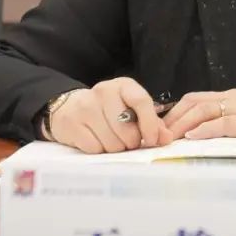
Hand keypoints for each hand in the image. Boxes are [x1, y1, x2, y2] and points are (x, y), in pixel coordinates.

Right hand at [48, 77, 174, 153]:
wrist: (68, 108)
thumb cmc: (108, 110)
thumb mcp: (130, 109)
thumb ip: (151, 123)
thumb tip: (166, 138)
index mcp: (123, 85)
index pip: (142, 101)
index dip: (150, 124)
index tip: (152, 140)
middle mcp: (103, 92)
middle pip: (126, 129)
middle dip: (131, 142)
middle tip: (128, 142)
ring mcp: (85, 107)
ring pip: (111, 142)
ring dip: (116, 148)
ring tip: (112, 141)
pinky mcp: (71, 124)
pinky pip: (94, 148)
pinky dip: (99, 150)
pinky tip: (97, 141)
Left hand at [165, 89, 235, 139]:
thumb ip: (228, 119)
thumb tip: (203, 133)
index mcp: (230, 97)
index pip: (194, 99)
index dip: (174, 111)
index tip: (159, 126)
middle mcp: (231, 98)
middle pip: (193, 102)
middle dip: (172, 117)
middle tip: (156, 135)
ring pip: (202, 110)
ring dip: (182, 124)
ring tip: (167, 138)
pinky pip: (222, 123)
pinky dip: (205, 129)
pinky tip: (193, 137)